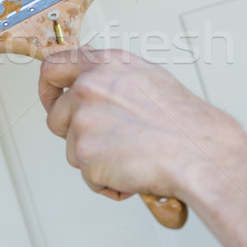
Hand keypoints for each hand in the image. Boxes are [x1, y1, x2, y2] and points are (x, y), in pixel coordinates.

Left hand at [39, 47, 239, 201]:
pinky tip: (132, 171)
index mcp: (104, 64)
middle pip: (56, 117)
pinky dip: (107, 181)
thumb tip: (90, 79)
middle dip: (73, 134)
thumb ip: (111, 75)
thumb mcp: (147, 77)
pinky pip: (87, 175)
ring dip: (95, 159)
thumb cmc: (182, 120)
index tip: (51, 99)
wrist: (199, 151)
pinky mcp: (86, 153)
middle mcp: (88, 87)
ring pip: (72, 150)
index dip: (48, 88)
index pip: (53, 67)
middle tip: (102, 142)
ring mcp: (84, 120)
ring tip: (131, 155)